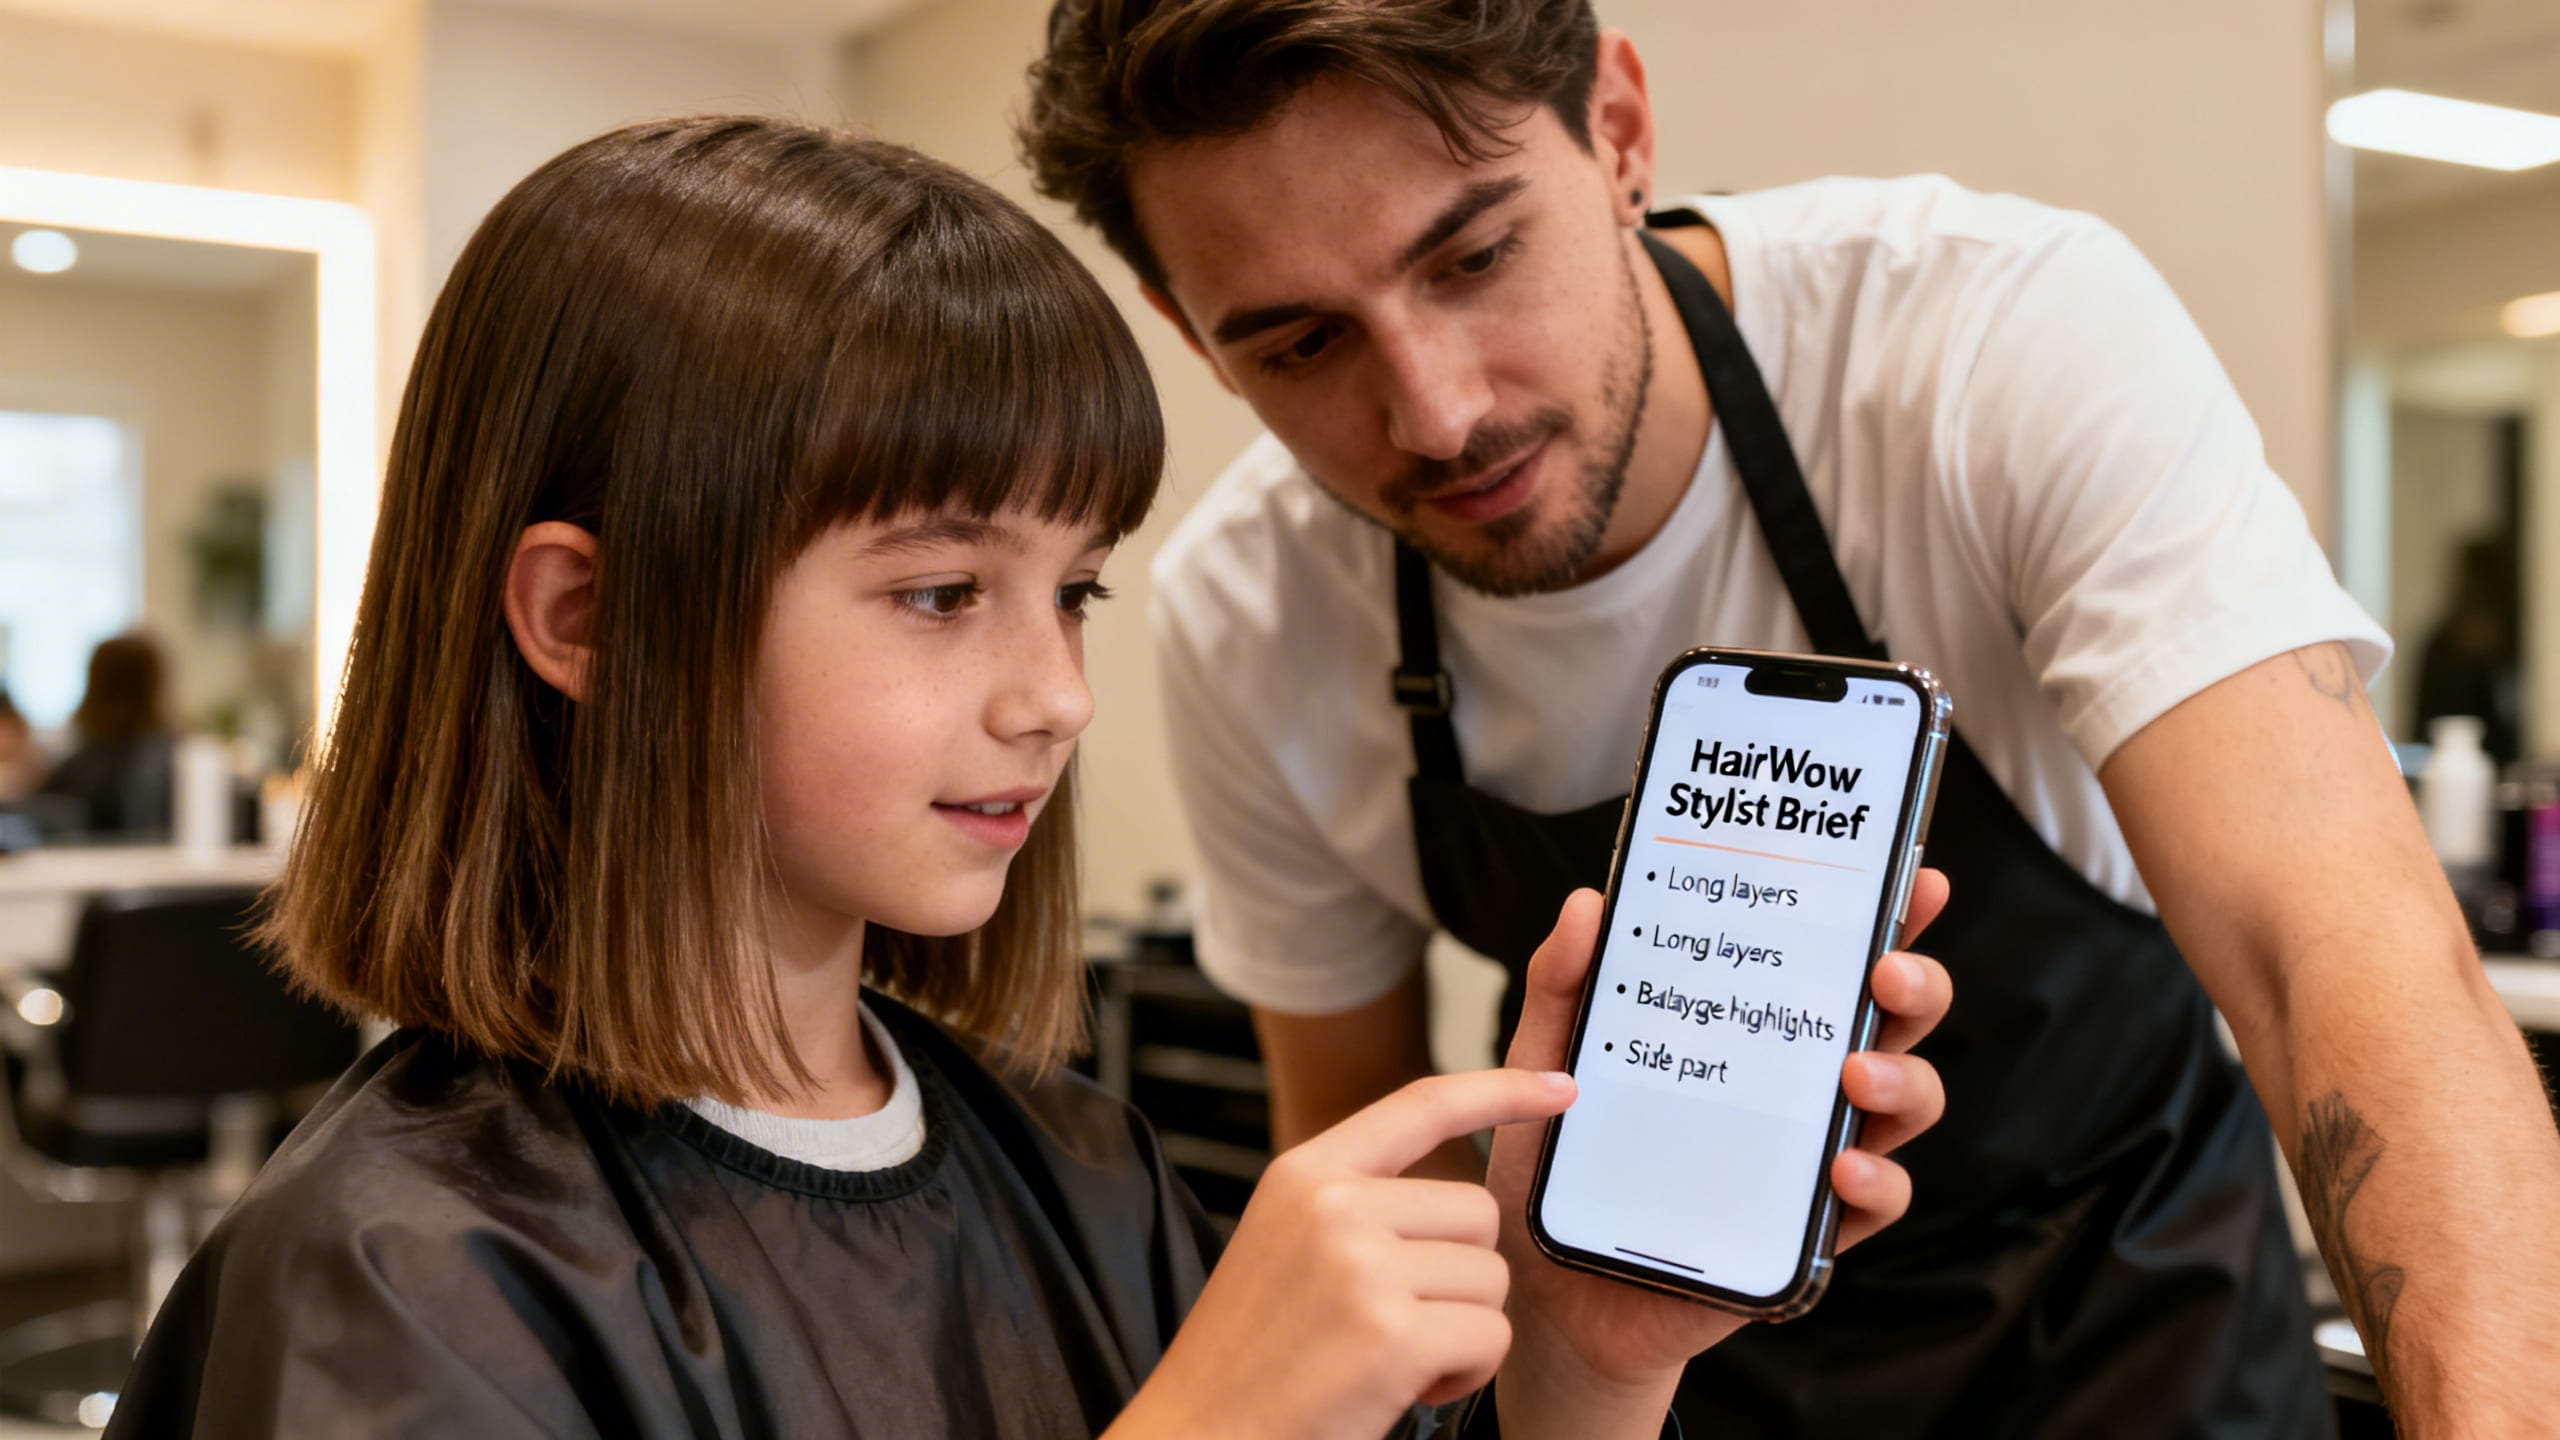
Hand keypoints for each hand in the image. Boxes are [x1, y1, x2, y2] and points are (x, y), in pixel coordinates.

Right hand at [1111, 1067, 1576, 1439]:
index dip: (1501, 1090)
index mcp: (1305, 1174)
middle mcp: (1332, 1205)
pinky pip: (1490, 1337)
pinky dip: (1465, 1375)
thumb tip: (1462, 1202)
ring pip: (1491, 1278)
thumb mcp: (1285, 1246)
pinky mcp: (1391, 1333)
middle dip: (1460, 1277)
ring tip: (1390, 1360)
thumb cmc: (1249, 1360)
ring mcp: (1361, 1265)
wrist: (1196, 1435)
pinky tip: (1404, 1390)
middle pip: (1478, 1212)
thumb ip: (1356, 1207)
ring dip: (1463, 1331)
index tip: (1559, 1086)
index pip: (1422, 1106)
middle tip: (1396, 1325)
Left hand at [1486, 873, 1954, 1408]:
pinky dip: (1874, 1182)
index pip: (1832, 960)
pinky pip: (1872, 1205)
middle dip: (1914, 987)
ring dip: (1901, 1081)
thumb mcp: (1546, 1065)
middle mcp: (1796, 1084)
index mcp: (1750, 1028)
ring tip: (1855, 1074)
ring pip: (1905, 1106)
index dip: (1886, 918)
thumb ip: (1564, 986)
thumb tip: (1588, 904)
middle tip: (1886, 973)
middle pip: (1892, 1022)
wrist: (1547, 1289)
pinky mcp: (1806, 1233)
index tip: (1917, 881)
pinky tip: (1840, 1169)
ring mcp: (1809, 1157)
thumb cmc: (1562, 1165)